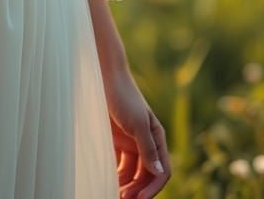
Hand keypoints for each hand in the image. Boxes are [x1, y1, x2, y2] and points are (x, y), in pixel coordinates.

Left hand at [104, 68, 171, 198]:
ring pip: (131, 173)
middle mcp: (145, 143)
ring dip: (125, 186)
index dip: (152, 188)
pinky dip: (115, 175)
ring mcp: (129, 143)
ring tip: (113, 193)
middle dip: (137, 190)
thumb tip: (160, 173)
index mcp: (156, 138)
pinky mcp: (114, 141)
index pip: (162, 171)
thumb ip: (148, 148)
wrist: (102, 75)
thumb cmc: (123, 96)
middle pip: (146, 176)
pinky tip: (106, 181)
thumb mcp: (137, 122)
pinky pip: (117, 165)